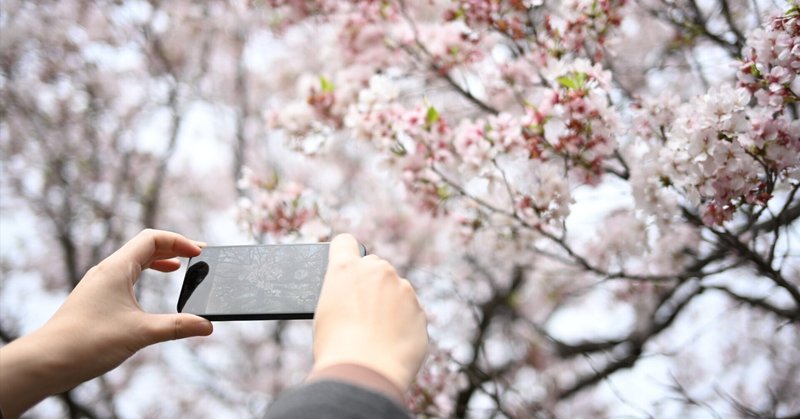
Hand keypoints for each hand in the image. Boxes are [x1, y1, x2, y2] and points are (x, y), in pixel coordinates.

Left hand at [0, 229, 212, 417]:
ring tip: (179, 268)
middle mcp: (107, 271)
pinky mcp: (95, 299)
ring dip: (158, 261)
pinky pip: (124, 276)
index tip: (199, 253)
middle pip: (144, 247)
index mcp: (117, 268)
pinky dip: (144, 275)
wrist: (47, 361)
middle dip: (172, 248)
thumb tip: (207, 325)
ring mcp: (99, 284)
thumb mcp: (141, 333)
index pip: (152, 238)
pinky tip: (150, 290)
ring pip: (133, 261)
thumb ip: (177, 326)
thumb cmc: (88, 342)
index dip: (179, 241)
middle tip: (196, 257)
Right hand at [312, 234, 427, 391]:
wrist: (366, 372)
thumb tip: (353, 298)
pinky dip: (403, 323)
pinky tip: (392, 342)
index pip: (345, 242)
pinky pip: (410, 311)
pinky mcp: (419, 309)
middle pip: (374, 267)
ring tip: (377, 334)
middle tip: (362, 311)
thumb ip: (342, 294)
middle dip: (370, 283)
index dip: (344, 253)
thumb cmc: (337, 346)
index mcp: (346, 268)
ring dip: (389, 303)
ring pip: (395, 289)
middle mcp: (377, 270)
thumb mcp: (326, 313)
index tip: (346, 265)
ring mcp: (402, 288)